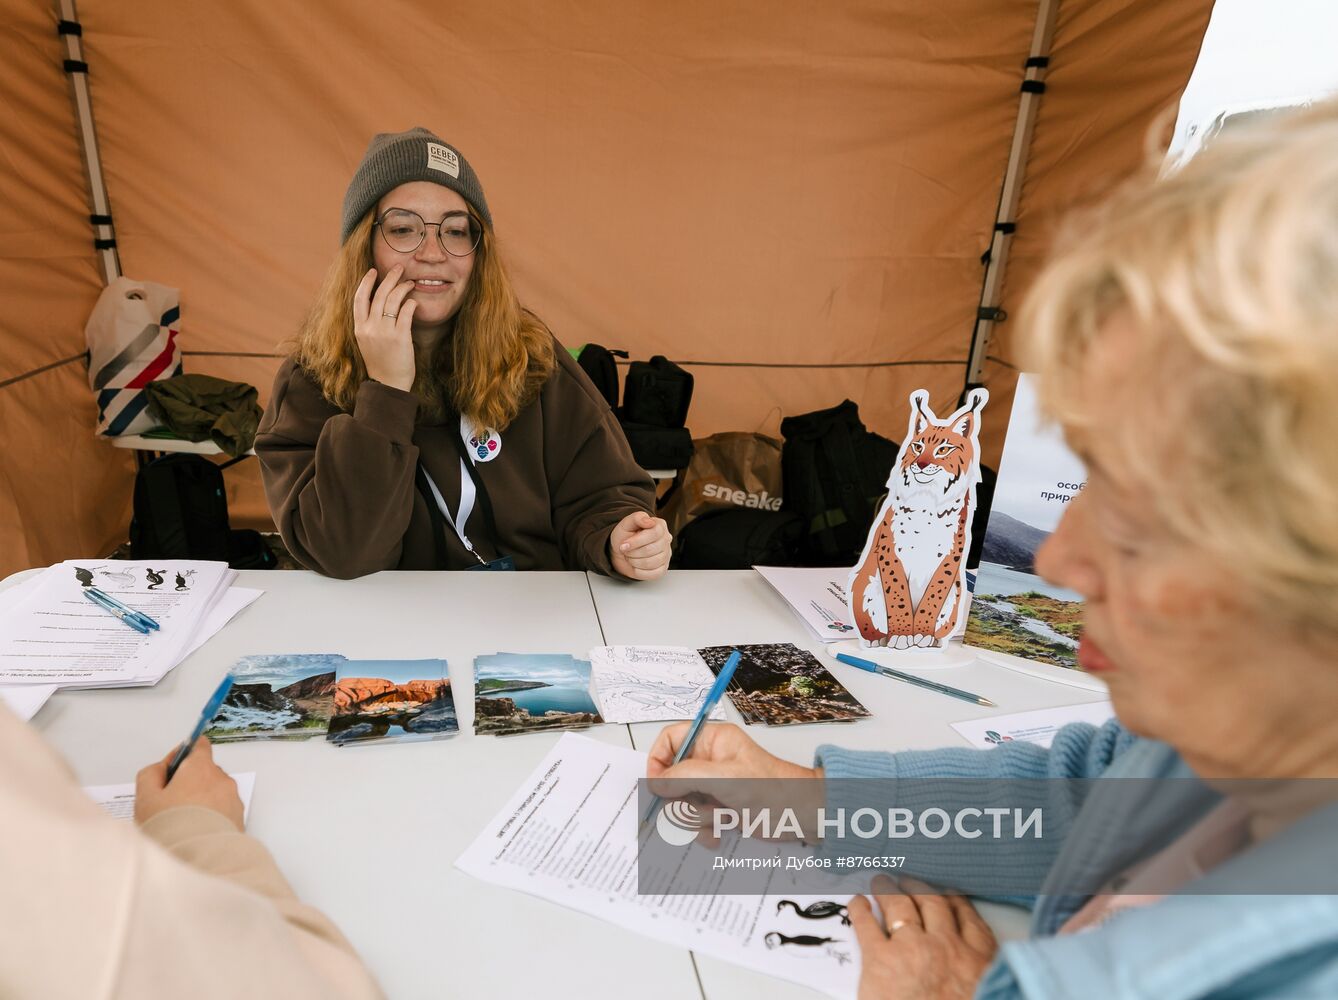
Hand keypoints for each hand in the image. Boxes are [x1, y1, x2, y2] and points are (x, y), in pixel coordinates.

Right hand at [134, 737, 244, 831]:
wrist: (196, 858)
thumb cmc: (169, 825)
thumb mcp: (146, 796)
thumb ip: (151, 773)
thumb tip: (162, 767)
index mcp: (201, 768)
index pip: (199, 746)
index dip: (183, 756)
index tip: (171, 771)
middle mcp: (222, 779)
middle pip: (205, 772)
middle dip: (189, 783)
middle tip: (170, 804)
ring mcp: (233, 799)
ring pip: (214, 793)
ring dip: (201, 801)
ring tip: (182, 822)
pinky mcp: (238, 819)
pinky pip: (222, 811)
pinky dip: (211, 817)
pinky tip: (195, 832)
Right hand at [352, 264, 417, 390]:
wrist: (388, 384)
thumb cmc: (381, 364)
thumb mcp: (367, 342)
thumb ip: (370, 325)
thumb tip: (379, 305)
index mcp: (359, 328)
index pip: (359, 299)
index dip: (366, 282)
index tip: (373, 271)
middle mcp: (370, 328)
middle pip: (379, 295)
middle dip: (389, 278)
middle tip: (399, 268)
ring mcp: (384, 333)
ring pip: (392, 300)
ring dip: (403, 288)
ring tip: (410, 283)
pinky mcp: (400, 338)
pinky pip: (405, 313)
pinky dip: (410, 304)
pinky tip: (414, 301)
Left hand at [609, 511, 671, 579]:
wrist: (622, 550)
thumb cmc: (625, 536)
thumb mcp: (627, 523)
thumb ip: (637, 517)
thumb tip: (649, 521)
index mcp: (660, 526)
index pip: (654, 534)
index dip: (636, 541)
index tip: (624, 544)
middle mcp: (666, 540)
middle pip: (651, 550)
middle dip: (633, 552)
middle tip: (626, 550)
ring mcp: (666, 555)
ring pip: (651, 563)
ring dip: (634, 561)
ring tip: (630, 556)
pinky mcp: (663, 569)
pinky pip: (652, 574)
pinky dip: (639, 571)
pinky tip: (635, 565)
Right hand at [647, 722, 822, 842]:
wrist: (801, 816)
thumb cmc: (774, 789)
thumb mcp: (725, 778)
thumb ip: (686, 777)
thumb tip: (656, 783)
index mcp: (712, 740)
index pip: (670, 740)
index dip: (658, 761)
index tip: (657, 785)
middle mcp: (709, 761)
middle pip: (672, 777)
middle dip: (682, 799)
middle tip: (699, 805)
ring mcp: (713, 786)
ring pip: (682, 803)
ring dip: (696, 818)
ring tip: (720, 818)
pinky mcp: (719, 808)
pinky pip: (695, 821)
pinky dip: (704, 831)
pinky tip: (720, 833)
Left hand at [850, 876, 997, 999]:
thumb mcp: (983, 994)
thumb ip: (978, 979)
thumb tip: (969, 977)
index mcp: (977, 962)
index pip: (970, 920)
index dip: (957, 901)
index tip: (950, 891)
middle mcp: (946, 946)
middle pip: (934, 904)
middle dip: (921, 887)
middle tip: (911, 878)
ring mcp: (912, 949)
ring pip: (902, 907)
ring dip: (890, 890)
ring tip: (882, 881)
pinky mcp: (880, 960)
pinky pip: (867, 925)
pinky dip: (861, 909)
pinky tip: (857, 902)